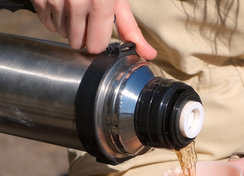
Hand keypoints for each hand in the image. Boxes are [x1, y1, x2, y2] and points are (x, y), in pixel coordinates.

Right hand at [31, 0, 155, 58]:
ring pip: (62, 34)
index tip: (101, 33)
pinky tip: (63, 6)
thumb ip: (131, 29)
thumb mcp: (118, 0)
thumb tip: (148, 54)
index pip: (95, 46)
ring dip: (69, 27)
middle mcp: (76, 2)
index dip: (99, 41)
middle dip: (84, 35)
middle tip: (89, 18)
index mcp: (100, 3)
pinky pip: (47, 23)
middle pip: (77, 43)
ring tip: (77, 9)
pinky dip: (56, 19)